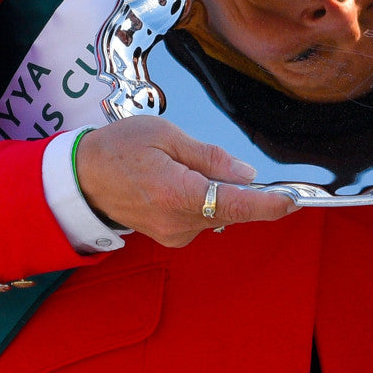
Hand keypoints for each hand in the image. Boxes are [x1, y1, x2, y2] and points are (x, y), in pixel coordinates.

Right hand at [75, 116, 296, 246]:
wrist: (79, 179)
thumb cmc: (118, 149)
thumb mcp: (164, 135)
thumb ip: (209, 156)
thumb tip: (245, 174)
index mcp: (177, 194)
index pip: (234, 205)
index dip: (268, 205)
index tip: (293, 201)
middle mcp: (178, 222)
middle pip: (231, 210)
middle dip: (244, 190)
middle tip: (225, 164)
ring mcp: (174, 234)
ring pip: (219, 214)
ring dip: (220, 193)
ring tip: (185, 166)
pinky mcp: (171, 237)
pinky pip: (204, 218)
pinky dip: (207, 201)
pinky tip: (184, 182)